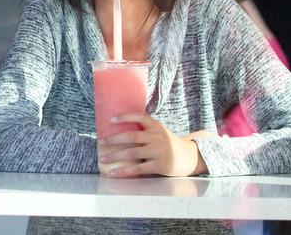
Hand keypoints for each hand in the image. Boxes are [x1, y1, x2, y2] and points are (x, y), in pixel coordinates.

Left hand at [98, 112, 214, 177]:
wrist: (189, 157)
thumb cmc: (167, 144)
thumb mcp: (159, 132)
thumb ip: (144, 130)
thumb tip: (117, 129)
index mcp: (156, 126)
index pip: (140, 116)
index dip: (125, 117)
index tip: (111, 119)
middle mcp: (157, 137)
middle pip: (131, 136)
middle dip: (113, 139)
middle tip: (100, 142)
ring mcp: (159, 151)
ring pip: (132, 153)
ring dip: (114, 156)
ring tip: (102, 159)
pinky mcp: (159, 165)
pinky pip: (138, 168)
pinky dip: (123, 172)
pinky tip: (113, 173)